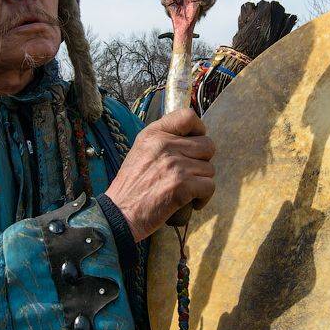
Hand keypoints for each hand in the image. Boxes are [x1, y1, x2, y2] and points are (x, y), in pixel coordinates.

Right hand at [104, 109, 215, 241]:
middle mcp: (165, 145)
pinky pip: (209, 186)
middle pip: (207, 145)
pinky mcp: (182, 185)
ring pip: (209, 168)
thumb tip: (191, 137)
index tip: (196, 141)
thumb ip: (163, 140)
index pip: (187, 116)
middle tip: (189, 173)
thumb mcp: (140, 151)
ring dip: (201, 181)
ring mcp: (175, 165)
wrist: (120, 213)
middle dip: (202, 161)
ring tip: (186, 189)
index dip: (199, 129)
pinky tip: (191, 202)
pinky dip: (203, 197)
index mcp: (153, 134)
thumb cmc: (130, 186)